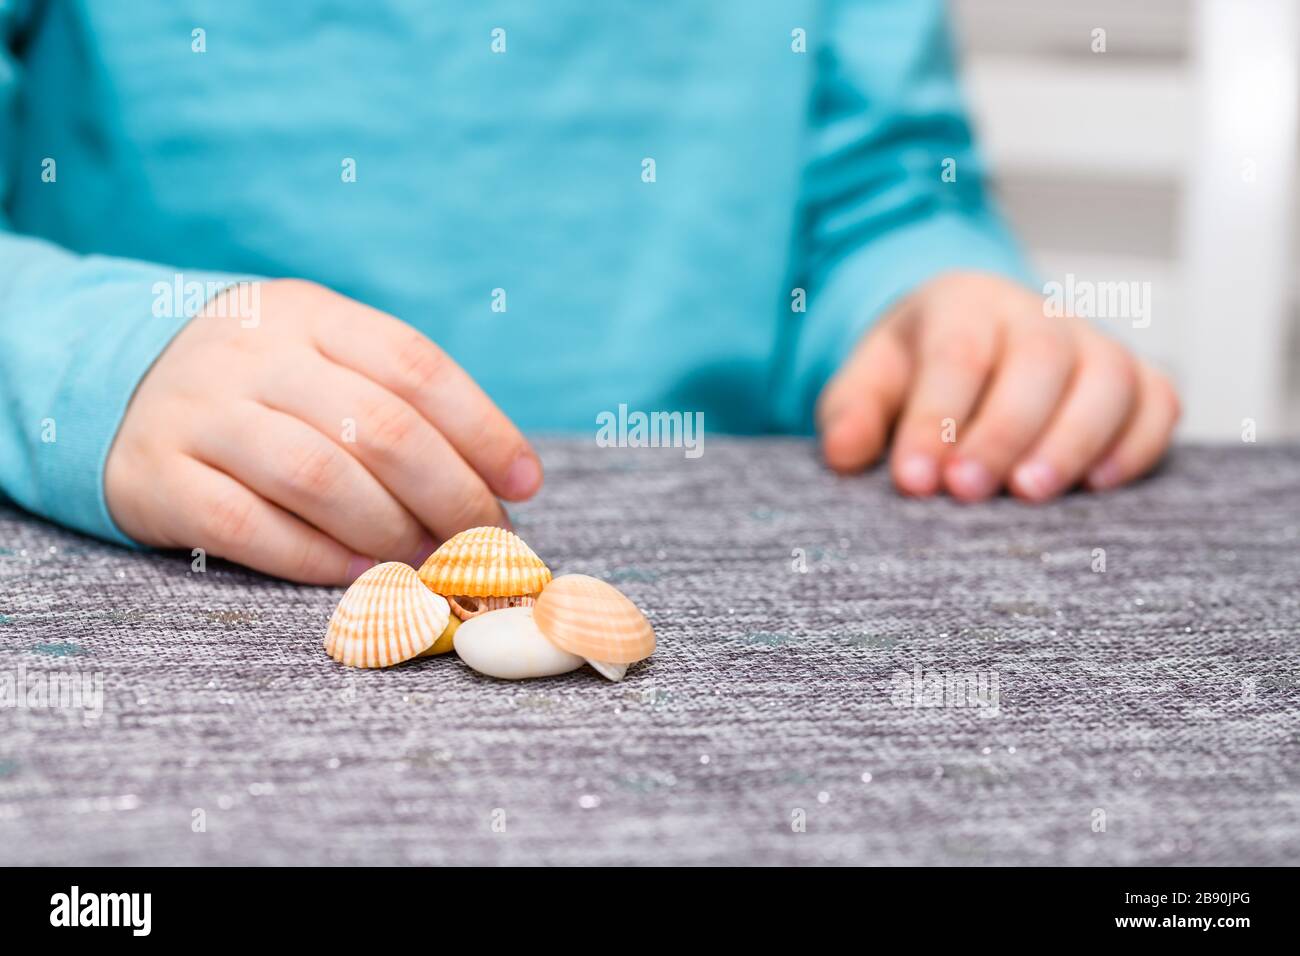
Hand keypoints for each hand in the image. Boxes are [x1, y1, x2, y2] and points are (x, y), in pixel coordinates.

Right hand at [105, 279, 541, 582]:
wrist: (114, 385)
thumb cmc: (261, 386)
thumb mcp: (322, 358)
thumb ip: (398, 401)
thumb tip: (502, 482)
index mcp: (309, 313)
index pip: (416, 367)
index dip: (483, 431)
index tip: (525, 486)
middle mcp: (252, 353)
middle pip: (379, 427)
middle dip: (450, 495)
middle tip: (481, 541)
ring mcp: (197, 411)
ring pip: (318, 477)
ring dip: (390, 532)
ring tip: (427, 561)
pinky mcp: (156, 475)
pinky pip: (249, 526)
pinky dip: (317, 559)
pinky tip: (361, 576)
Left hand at [816, 272, 1179, 500]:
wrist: (968, 339)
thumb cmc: (915, 369)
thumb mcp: (867, 380)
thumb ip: (852, 413)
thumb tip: (845, 453)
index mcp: (962, 304)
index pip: (956, 354)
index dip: (936, 419)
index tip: (914, 481)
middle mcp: (1036, 314)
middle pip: (1038, 359)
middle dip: (1004, 429)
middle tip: (970, 491)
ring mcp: (1092, 343)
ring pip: (1107, 377)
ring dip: (1074, 439)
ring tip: (1032, 495)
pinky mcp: (1135, 379)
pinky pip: (1157, 401)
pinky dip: (1139, 441)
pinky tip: (1100, 487)